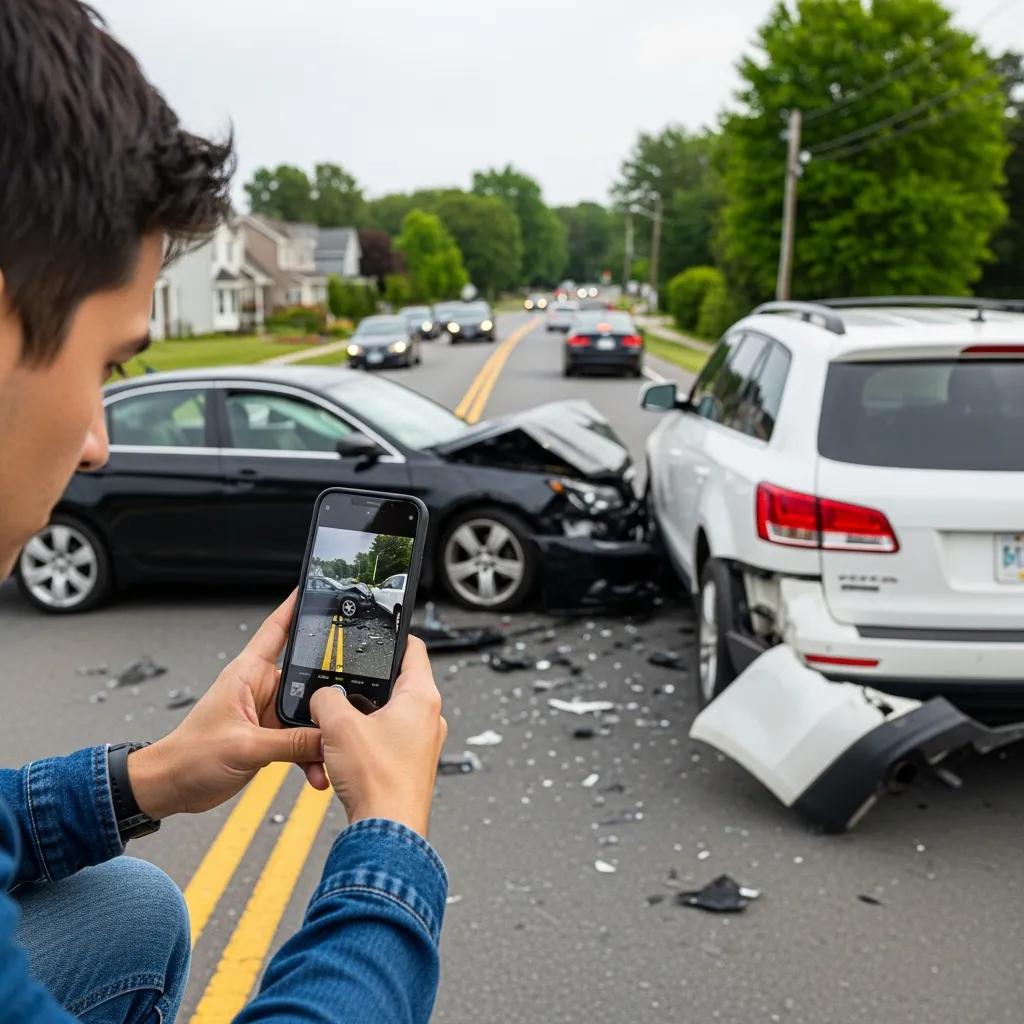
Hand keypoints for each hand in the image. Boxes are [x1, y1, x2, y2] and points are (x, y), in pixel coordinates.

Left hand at [128, 592, 326, 818]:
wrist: (173, 786)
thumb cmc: (191, 755)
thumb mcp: (245, 746)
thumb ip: (291, 743)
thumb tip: (326, 737)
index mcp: (248, 674)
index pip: (276, 630)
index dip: (296, 607)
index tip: (317, 591)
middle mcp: (260, 688)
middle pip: (306, 676)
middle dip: (329, 689)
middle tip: (352, 700)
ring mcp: (266, 712)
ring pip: (307, 714)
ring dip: (320, 734)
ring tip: (334, 751)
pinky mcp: (270, 736)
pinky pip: (301, 740)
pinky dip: (312, 755)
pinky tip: (319, 771)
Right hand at [309, 636, 446, 836]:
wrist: (386, 831)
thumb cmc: (378, 780)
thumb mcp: (338, 726)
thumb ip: (327, 698)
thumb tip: (324, 696)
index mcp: (422, 696)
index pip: (413, 648)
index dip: (393, 635)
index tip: (379, 631)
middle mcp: (429, 717)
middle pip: (397, 683)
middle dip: (367, 685)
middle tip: (345, 686)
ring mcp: (423, 743)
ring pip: (389, 715)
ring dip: (362, 718)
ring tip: (339, 727)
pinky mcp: (412, 765)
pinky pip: (387, 741)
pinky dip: (366, 742)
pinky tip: (345, 754)